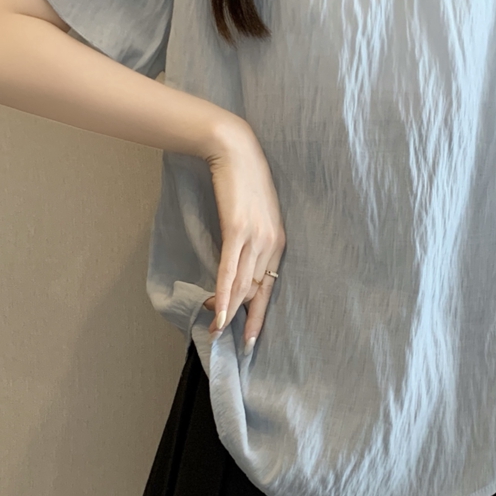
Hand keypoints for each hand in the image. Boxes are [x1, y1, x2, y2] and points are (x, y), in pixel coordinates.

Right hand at [200, 115, 285, 353]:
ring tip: (217, 331)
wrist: (235, 149)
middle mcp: (271, 242)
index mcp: (278, 240)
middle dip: (247, 320)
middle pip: (258, 290)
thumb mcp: (256, 213)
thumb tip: (238, 261)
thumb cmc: (244, 179)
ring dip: (229, 311)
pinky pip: (230, 269)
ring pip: (242, 283)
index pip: (269, 285)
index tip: (253, 335)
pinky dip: (224, 293)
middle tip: (239, 346)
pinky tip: (218, 311)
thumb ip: (252, 237)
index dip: (259, 312)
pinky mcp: (238, 229)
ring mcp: (255, 237)